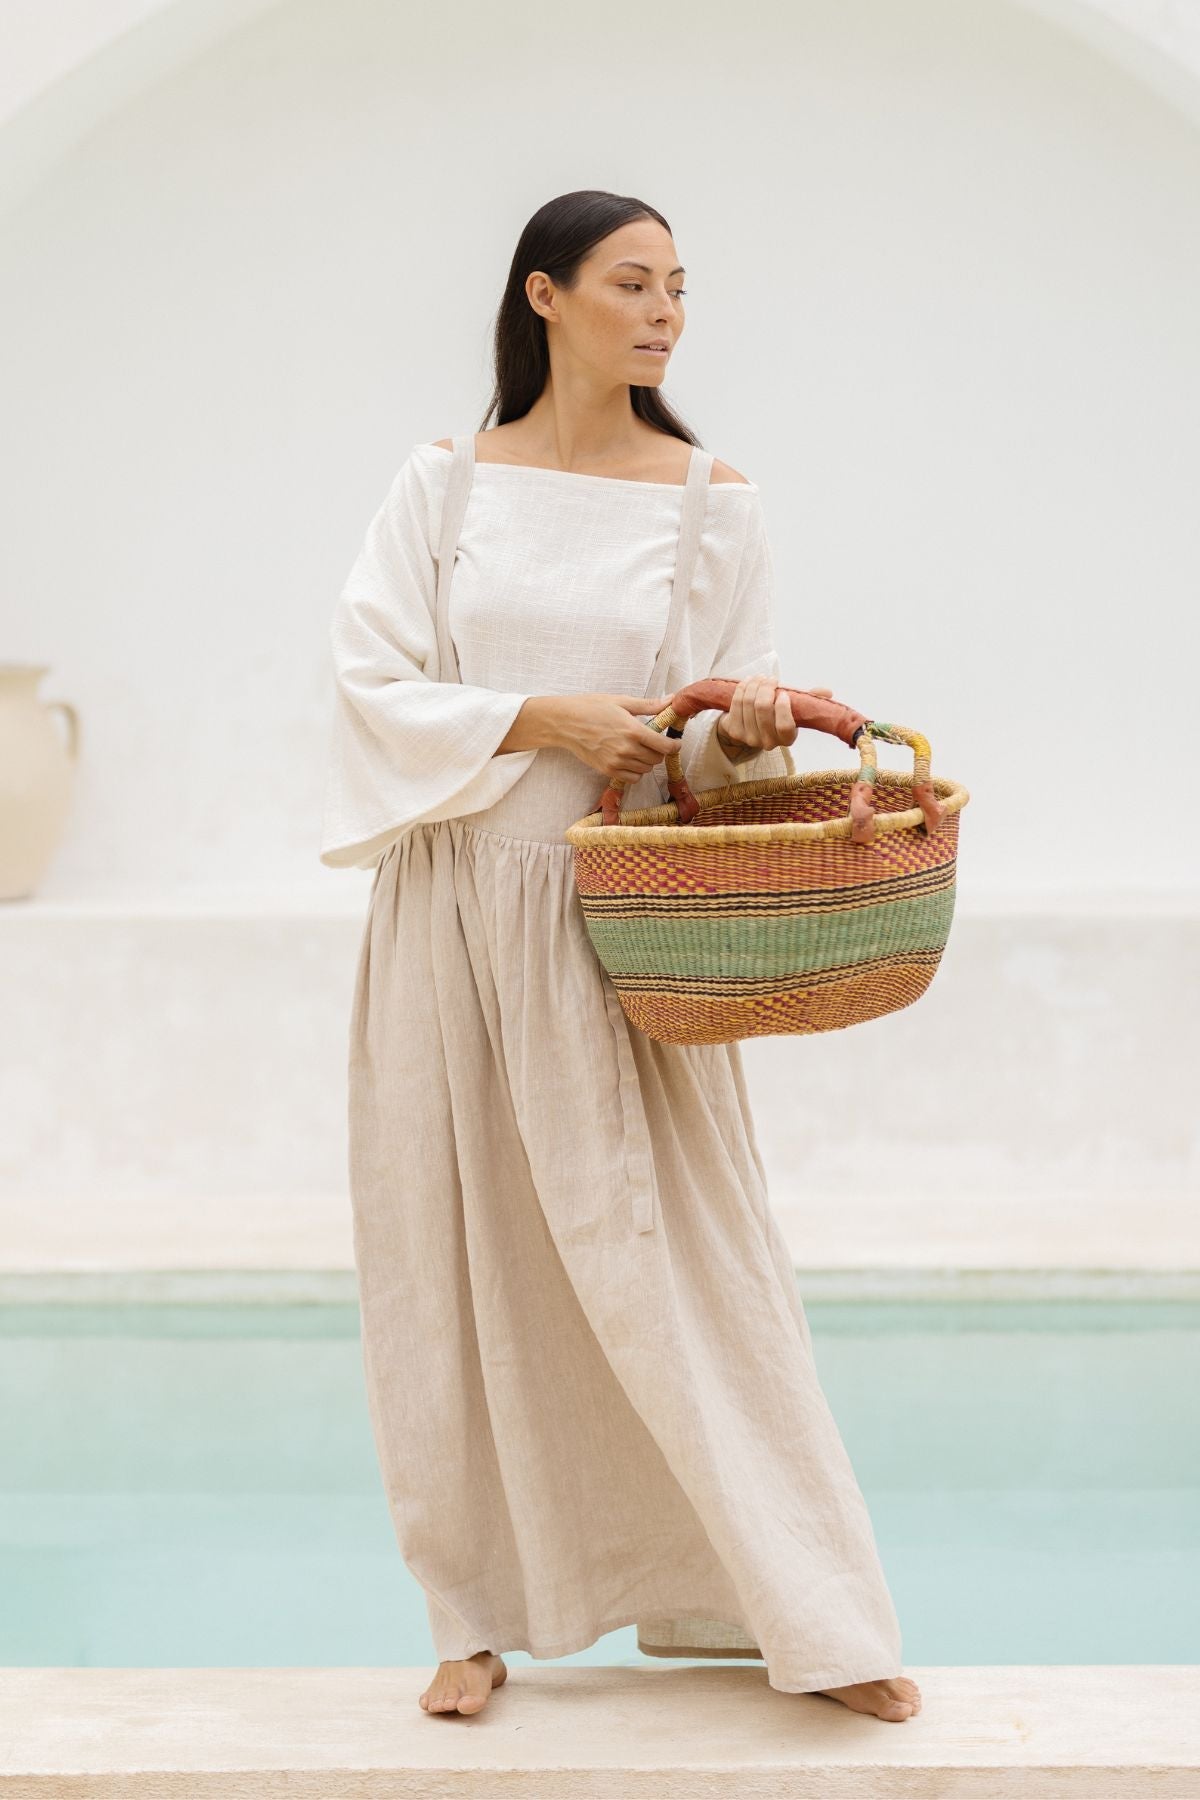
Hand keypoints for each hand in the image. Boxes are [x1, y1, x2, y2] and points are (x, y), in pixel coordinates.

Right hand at [550, 692, 676, 781]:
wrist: (565, 722)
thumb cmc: (592, 707)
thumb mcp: (621, 701)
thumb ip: (649, 705)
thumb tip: (671, 700)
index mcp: (633, 730)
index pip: (665, 746)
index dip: (674, 745)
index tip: (676, 742)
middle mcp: (627, 749)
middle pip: (657, 759)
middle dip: (659, 751)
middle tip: (653, 742)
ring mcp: (617, 762)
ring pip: (645, 769)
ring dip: (647, 761)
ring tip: (639, 749)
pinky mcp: (608, 770)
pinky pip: (632, 778)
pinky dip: (636, 771)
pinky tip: (630, 759)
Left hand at [715, 676, 827, 760]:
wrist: (749, 725)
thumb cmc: (777, 713)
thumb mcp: (795, 708)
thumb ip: (810, 700)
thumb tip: (827, 692)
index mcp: (787, 738)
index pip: (785, 726)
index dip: (782, 707)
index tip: (783, 692)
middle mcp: (768, 743)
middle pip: (763, 709)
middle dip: (766, 688)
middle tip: (771, 679)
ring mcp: (749, 738)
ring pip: (748, 703)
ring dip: (754, 685)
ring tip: (760, 678)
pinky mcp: (734, 731)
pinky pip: (737, 703)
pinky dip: (743, 688)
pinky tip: (748, 682)